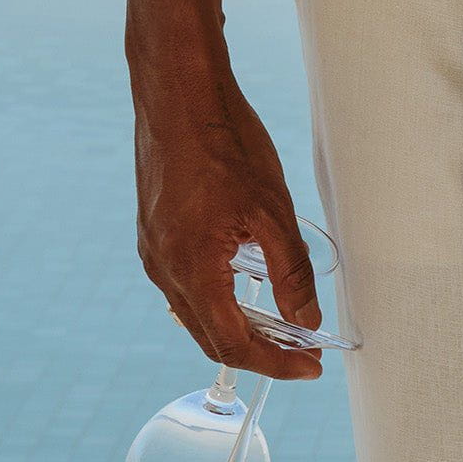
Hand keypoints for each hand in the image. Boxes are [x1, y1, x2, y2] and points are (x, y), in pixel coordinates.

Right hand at [131, 65, 324, 380]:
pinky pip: (183, 284)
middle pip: (210, 337)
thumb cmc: (225, 142)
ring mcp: (152, 251)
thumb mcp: (271, 209)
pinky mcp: (151, 232)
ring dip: (235, 326)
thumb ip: (290, 271)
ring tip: (280, 324)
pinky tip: (244, 282)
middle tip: (303, 352)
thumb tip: (307, 322)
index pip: (232, 345)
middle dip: (258, 351)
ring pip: (195, 313)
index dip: (275, 363)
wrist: (178, 93)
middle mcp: (162, 270)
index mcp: (191, 270)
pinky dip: (216, 298)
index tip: (311, 368)